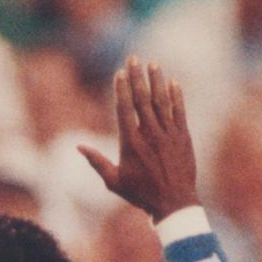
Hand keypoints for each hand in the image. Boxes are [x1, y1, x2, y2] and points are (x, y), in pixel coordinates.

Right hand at [80, 57, 199, 220]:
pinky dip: (176, 96)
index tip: (119, 73)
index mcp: (130, 143)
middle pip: (142, 99)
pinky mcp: (183, 136)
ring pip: (161, 101)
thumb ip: (96, 162)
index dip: (121, 89)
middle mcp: (149, 134)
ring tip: (153, 64)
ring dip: (156, 81)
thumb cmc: (140, 194)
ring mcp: (168, 133)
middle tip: (134, 58)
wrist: (173, 202)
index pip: (124, 109)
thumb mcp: (113, 181)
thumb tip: (79, 147)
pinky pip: (178, 111)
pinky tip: (173, 82)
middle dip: (137, 77)